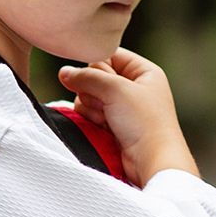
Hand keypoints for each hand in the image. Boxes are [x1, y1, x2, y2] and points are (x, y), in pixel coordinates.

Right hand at [57, 50, 198, 185]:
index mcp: (144, 72)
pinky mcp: (113, 126)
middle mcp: (134, 88)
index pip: (109, 55)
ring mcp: (123, 108)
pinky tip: (102, 127)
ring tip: (107, 119)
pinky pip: (90, 114)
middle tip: (107, 103)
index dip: (98, 66)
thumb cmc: (144, 122)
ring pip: (89, 96)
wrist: (151, 161)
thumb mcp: (116, 89)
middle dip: (94, 91)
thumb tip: (64, 73)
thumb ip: (87, 76)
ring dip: (92, 107)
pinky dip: (92, 120)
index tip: (101, 79)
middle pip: (95, 76)